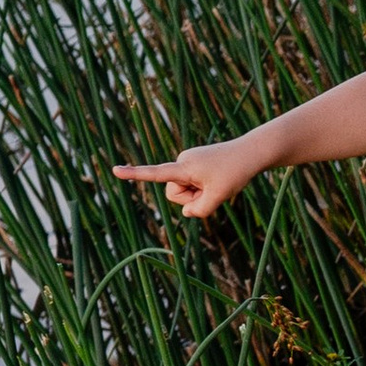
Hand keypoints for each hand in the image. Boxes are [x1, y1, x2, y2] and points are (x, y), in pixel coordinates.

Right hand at [112, 135, 268, 218]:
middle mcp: (182, 161)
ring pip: (184, 191)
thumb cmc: (235, 173)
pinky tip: (218, 179)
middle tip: (213, 189)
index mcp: (184, 167)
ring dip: (199, 194)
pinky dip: (203, 188)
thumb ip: (199, 211)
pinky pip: (192, 184)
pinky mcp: (194, 164)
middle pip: (174, 194)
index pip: (155, 173)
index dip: (134, 174)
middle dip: (190, 199)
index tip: (114, 170)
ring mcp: (188, 162)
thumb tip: (187, 212)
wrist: (250, 153)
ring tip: (217, 182)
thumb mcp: (218, 197)